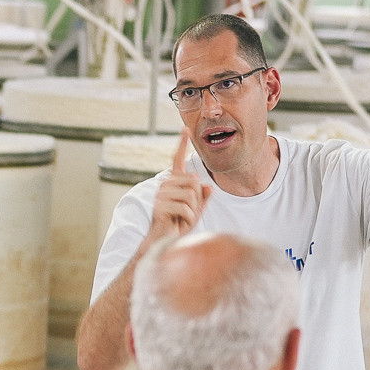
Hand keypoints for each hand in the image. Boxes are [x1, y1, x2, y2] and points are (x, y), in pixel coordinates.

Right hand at [146, 129, 211, 244]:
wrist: (165, 240)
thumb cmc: (180, 224)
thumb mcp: (196, 209)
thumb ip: (203, 197)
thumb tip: (208, 186)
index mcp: (173, 182)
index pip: (177, 160)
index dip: (181, 144)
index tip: (185, 129)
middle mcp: (166, 185)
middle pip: (194, 182)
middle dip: (197, 199)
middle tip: (188, 212)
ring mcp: (161, 195)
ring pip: (191, 194)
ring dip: (193, 210)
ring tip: (183, 218)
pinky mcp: (160, 206)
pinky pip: (185, 207)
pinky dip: (188, 218)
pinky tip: (180, 223)